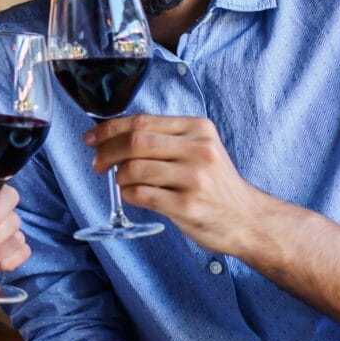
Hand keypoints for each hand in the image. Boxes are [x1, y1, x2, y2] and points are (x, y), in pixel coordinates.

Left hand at [85, 115, 257, 254]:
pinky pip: (140, 195)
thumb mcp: (200, 149)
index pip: (142, 121)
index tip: (91, 138)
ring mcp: (194, 178)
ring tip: (123, 182)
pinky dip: (128, 194)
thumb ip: (165, 139)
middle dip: (106, 152)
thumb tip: (114, 136)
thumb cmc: (216, 185)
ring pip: (134, 169)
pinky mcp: (187, 206)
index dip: (109, 129)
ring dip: (119, 177)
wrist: (248, 219)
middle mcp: (198, 149)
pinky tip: (134, 195)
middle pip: (135, 141)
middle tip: (97, 163)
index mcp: (198, 129)